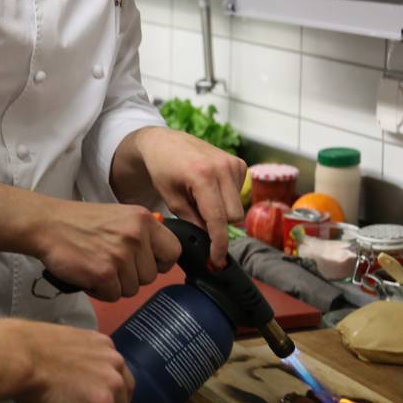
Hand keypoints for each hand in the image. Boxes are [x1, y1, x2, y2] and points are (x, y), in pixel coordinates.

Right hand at [0, 318, 133, 402]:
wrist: (17, 354)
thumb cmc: (26, 349)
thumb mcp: (63, 346)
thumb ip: (79, 362)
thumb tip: (77, 382)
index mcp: (103, 344)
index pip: (117, 374)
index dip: (109, 392)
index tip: (96, 402)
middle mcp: (114, 360)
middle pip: (126, 393)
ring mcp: (112, 383)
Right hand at [31, 201, 179, 301]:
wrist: (47, 224)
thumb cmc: (80, 223)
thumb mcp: (120, 217)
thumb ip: (142, 234)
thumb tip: (161, 257)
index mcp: (144, 220)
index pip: (174, 251)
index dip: (160, 262)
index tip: (145, 263)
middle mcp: (136, 236)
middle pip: (151, 276)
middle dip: (131, 276)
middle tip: (110, 262)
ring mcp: (120, 255)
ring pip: (133, 289)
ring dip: (114, 284)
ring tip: (97, 266)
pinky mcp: (104, 273)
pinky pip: (113, 296)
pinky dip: (100, 291)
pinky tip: (88, 274)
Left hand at [125, 127, 245, 267]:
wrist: (164, 142)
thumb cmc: (163, 169)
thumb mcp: (171, 199)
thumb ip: (192, 221)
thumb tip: (209, 242)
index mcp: (203, 176)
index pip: (218, 219)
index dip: (218, 243)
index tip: (216, 259)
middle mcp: (223, 168)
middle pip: (233, 216)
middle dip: (218, 224)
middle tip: (198, 218)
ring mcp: (233, 164)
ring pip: (238, 207)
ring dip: (223, 211)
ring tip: (201, 198)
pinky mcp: (239, 163)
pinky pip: (239, 194)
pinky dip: (227, 198)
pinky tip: (210, 188)